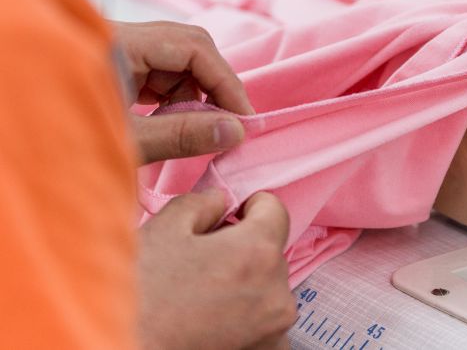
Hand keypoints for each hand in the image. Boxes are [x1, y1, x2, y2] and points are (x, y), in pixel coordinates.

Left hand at [112, 21, 253, 163]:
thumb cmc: (53, 151)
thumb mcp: (126, 143)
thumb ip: (180, 135)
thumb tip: (235, 131)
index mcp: (119, 44)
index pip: (192, 47)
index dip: (225, 82)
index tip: (243, 119)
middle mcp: (119, 38)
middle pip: (187, 48)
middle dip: (212, 85)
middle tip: (228, 123)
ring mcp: (115, 52)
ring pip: (174, 62)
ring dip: (192, 95)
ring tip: (196, 131)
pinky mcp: (112, 68)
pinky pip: (156, 74)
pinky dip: (172, 98)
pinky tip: (173, 124)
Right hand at [138, 190, 295, 349]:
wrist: (119, 348)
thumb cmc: (140, 295)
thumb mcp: (164, 229)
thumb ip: (202, 203)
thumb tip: (220, 202)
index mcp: (258, 251)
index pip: (275, 210)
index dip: (249, 208)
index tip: (229, 217)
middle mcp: (277, 292)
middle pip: (270, 252)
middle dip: (242, 249)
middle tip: (203, 262)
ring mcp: (273, 329)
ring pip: (267, 288)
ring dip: (246, 285)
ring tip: (202, 296)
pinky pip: (265, 323)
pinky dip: (246, 319)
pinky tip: (211, 322)